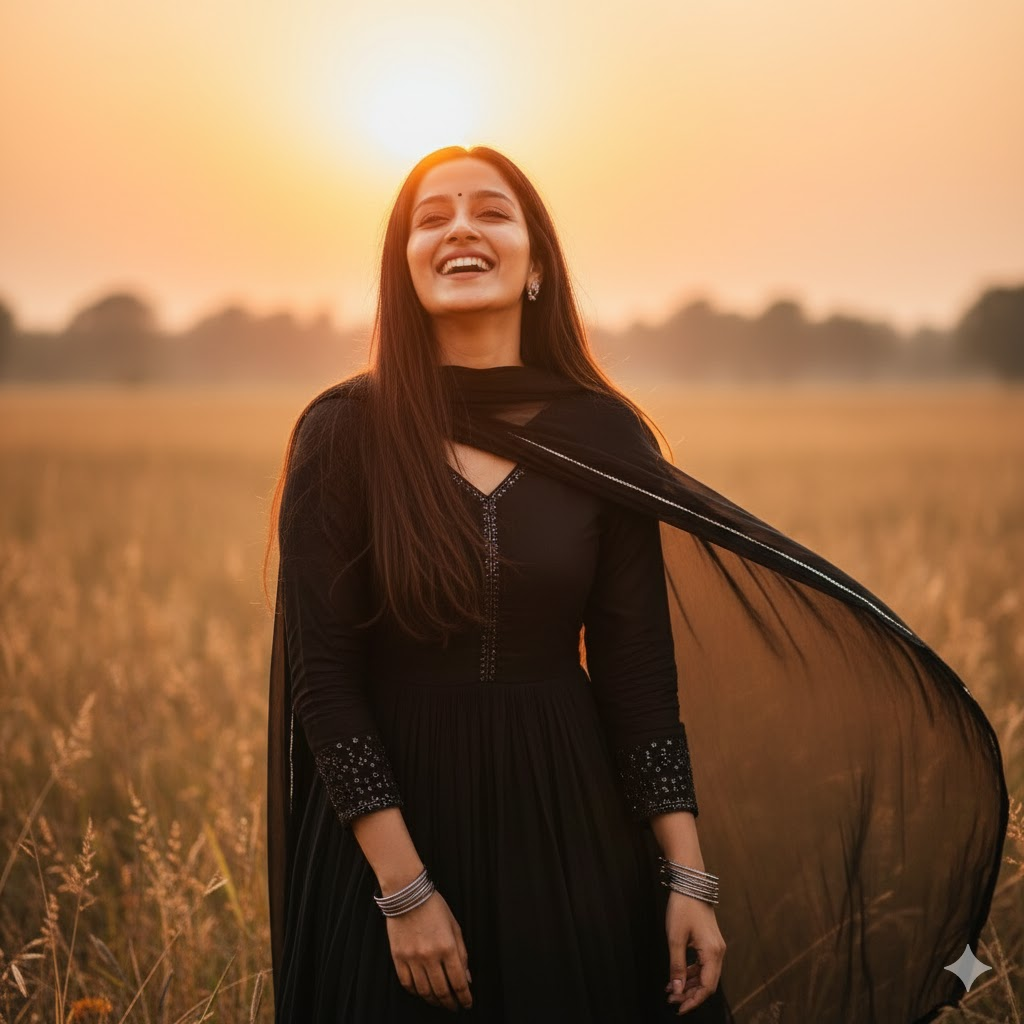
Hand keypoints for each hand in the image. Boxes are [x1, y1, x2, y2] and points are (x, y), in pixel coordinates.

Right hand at [386, 889, 472, 1011]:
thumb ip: (462, 953)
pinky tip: (422, 992)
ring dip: (434, 1001)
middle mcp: (430, 956)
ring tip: (440, 1002)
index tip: (467, 1003)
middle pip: (442, 991)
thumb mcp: (455, 926)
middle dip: (450, 1003)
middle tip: (454, 1007)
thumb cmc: (433, 907)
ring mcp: (412, 958)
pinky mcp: (398, 958)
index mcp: (447, 947)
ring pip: (424, 991)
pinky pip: (407, 984)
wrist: (407, 893)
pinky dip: (416, 992)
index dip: (465, 997)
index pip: (459, 982)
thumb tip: (467, 977)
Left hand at [663, 890, 725, 1015]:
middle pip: (707, 983)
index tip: (679, 1008)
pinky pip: (703, 964)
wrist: (691, 884)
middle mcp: (718, 952)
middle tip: (671, 999)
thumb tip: (677, 989)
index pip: (707, 987)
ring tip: (671, 989)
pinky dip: (691, 972)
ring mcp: (715, 947)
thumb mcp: (675, 938)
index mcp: (712, 953)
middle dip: (690, 994)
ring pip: (704, 974)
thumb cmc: (682, 908)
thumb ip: (677, 966)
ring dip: (689, 984)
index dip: (693, 1001)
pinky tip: (677, 975)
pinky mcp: (710, 942)